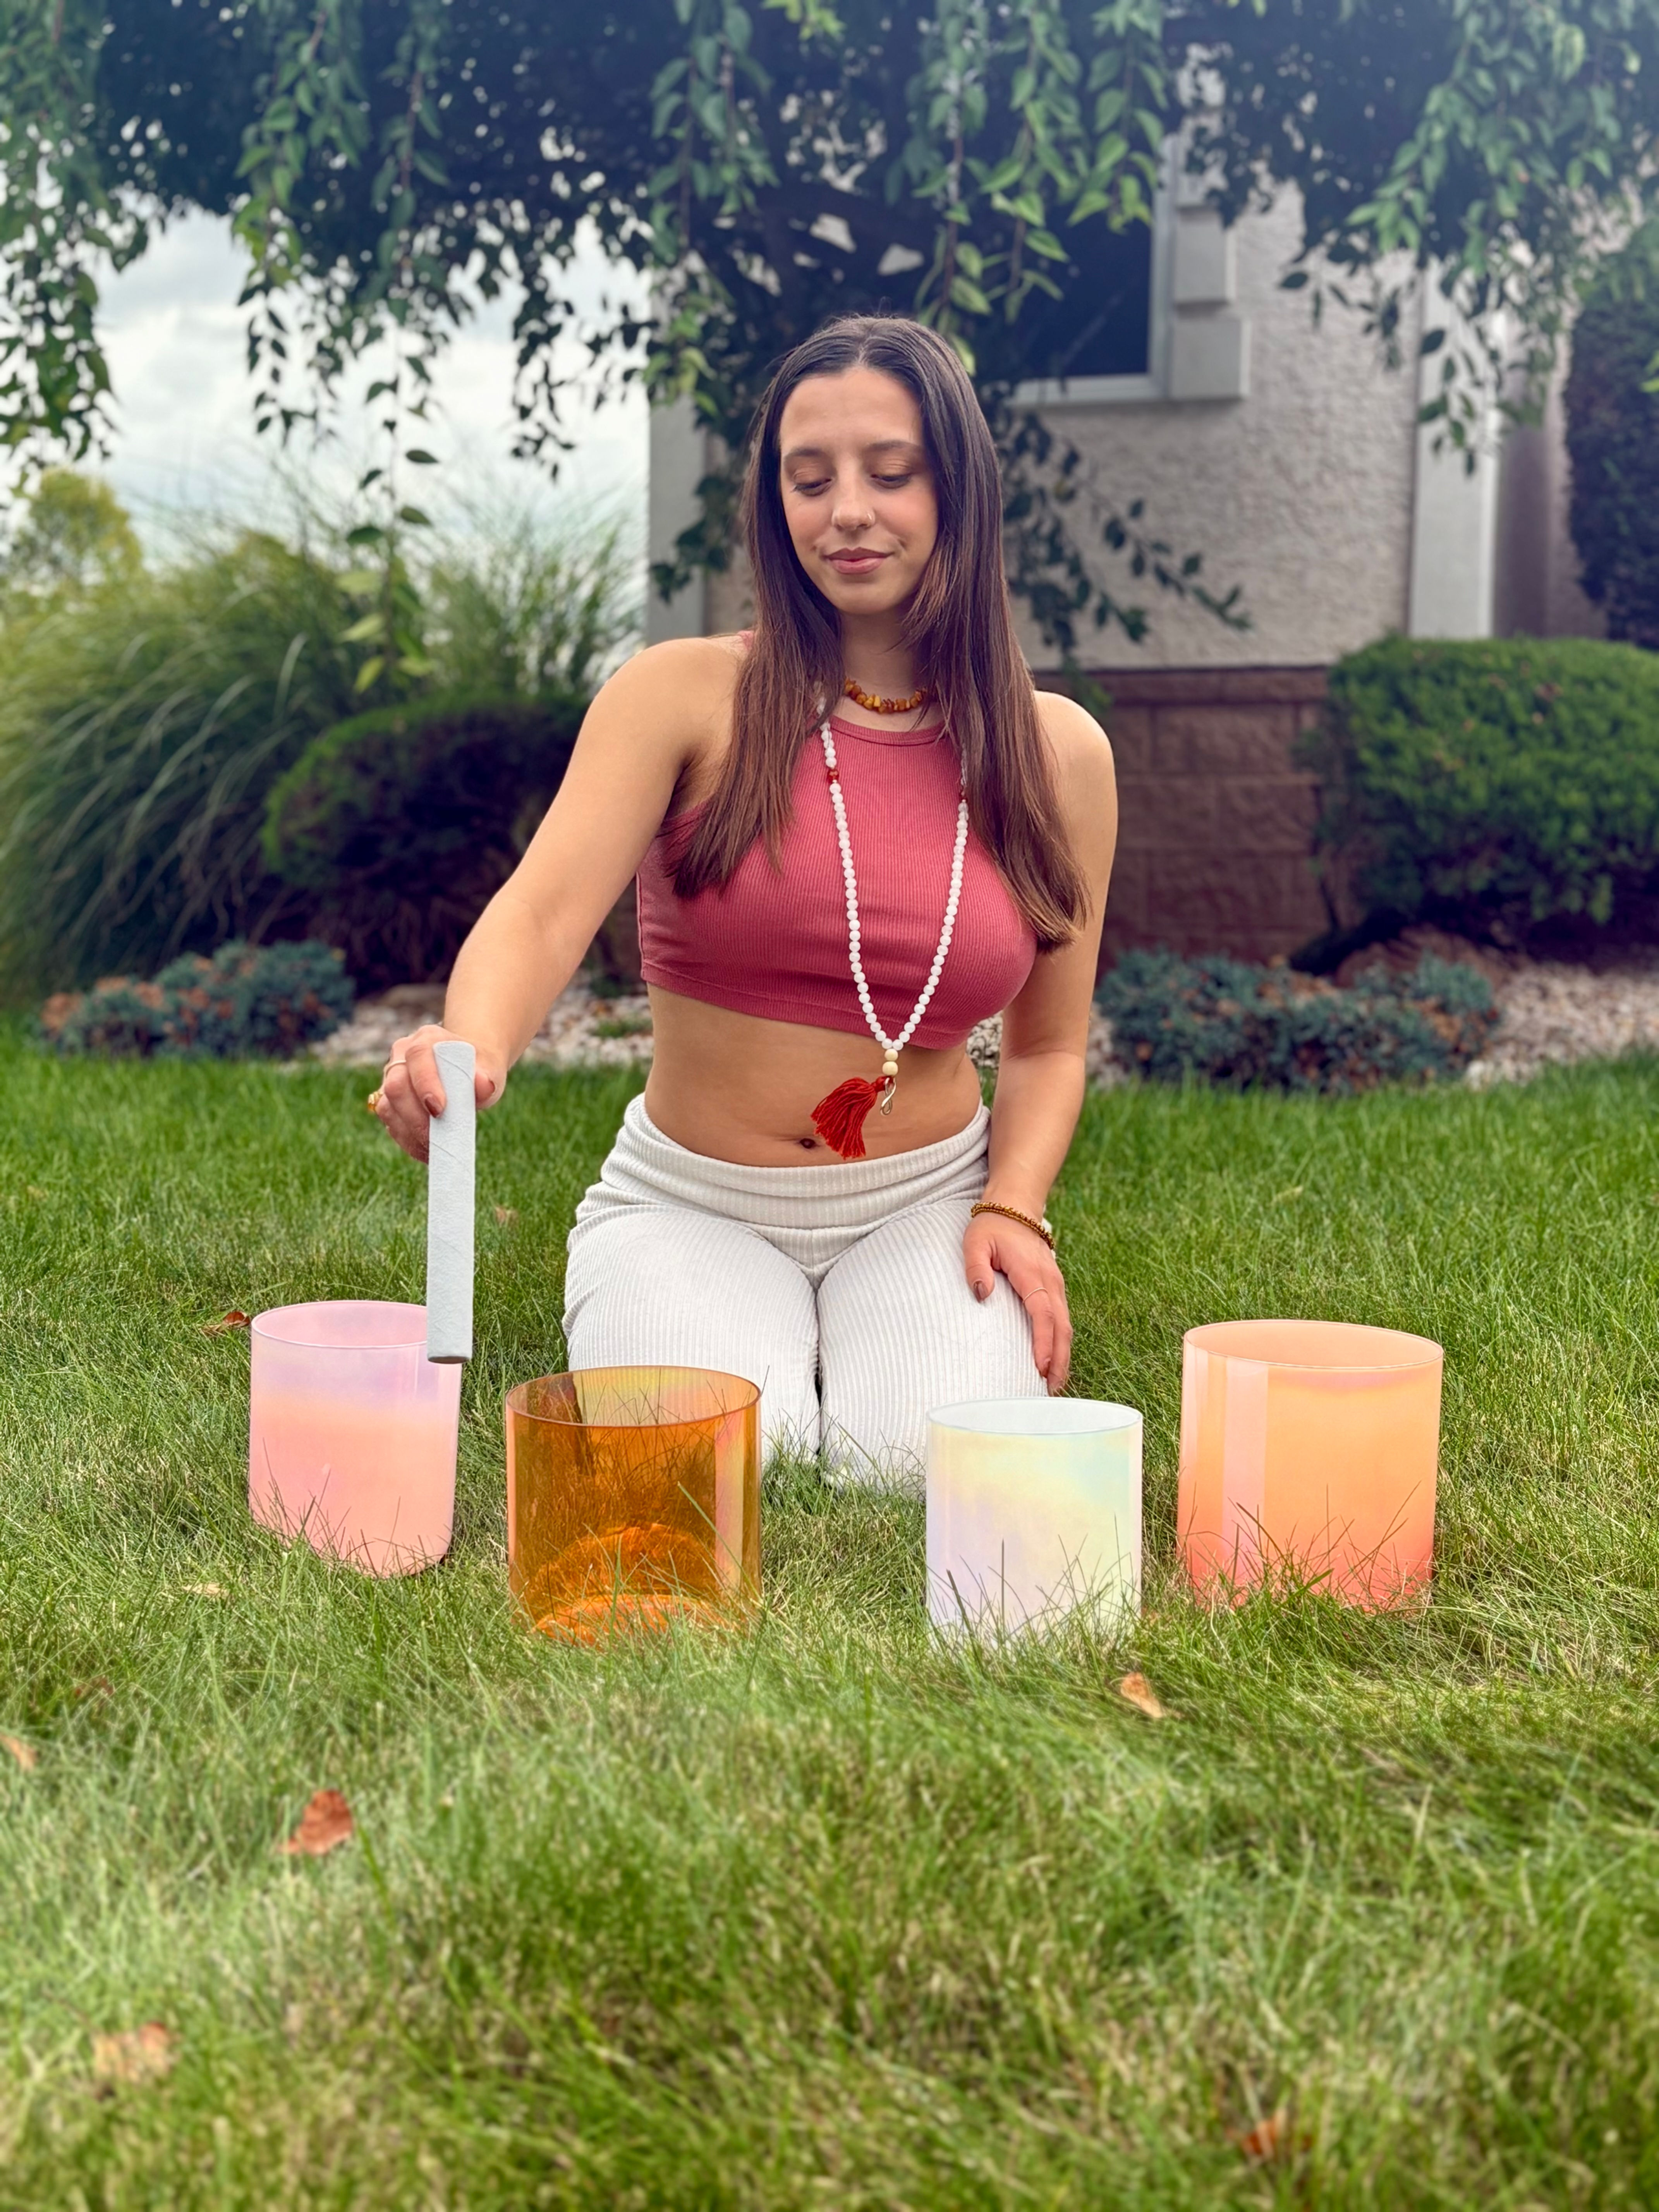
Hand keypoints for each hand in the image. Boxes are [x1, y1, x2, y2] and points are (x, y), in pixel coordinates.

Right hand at [373, 1024, 505, 1163]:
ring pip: (388, 1108)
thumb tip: (484, 1085)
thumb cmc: (478, 1069)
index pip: (418, 1056)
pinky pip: (391, 1124)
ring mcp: (391, 1079)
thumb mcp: (489, 1069)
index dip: (426, 1084)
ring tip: (435, 1148)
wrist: (467, 1071)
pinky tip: (428, 1150)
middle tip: (439, 1138)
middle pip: (396, 1086)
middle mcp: (401, 1057)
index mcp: (426, 1040)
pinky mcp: (389, 1103)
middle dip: (416, 1117)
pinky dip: (409, 1141)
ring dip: (411, 1133)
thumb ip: (487, 1077)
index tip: (440, 1110)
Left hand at [963, 1212, 1071, 1391]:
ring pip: (1065, 1324)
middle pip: (1062, 1325)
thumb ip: (975, 1268)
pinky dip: (1060, 1340)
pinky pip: (1061, 1317)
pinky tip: (1054, 1359)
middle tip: (1051, 1389)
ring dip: (1063, 1353)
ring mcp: (1055, 1284)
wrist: (1015, 1206)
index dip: (1045, 1342)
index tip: (1042, 1367)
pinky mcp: (1054, 1287)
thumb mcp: (975, 1242)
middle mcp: (1050, 1280)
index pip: (1043, 1313)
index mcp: (1033, 1273)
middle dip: (1060, 1359)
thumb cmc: (992, 1226)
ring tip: (1054, 1383)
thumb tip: (981, 1295)